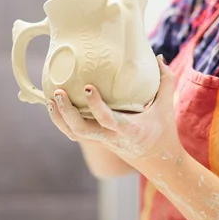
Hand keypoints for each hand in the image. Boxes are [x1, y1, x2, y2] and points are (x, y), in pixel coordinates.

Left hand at [46, 56, 182, 166]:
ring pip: (74, 134)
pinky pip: (75, 133)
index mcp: (128, 129)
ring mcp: (102, 141)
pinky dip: (63, 122)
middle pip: (81, 130)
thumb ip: (165, 81)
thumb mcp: (166, 107)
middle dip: (66, 112)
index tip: (87, 88)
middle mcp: (111, 137)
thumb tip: (158, 56)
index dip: (95, 105)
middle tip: (59, 93)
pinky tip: (56, 106)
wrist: (158, 162)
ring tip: (52, 98)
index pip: (107, 119)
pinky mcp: (97, 141)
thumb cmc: (163, 132)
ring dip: (60, 118)